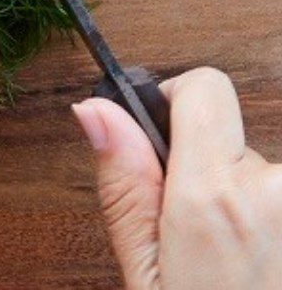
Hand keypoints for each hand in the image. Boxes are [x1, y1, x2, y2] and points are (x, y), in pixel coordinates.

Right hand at [73, 67, 281, 288]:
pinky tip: (264, 265)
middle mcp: (276, 194)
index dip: (174, 100)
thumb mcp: (145, 273)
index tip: (165, 137)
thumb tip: (95, 110)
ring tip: (240, 263)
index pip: (204, 87)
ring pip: (265, 178)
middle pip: (233, 138)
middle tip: (202, 236)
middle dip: (211, 172)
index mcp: (214, 197)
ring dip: (250, 206)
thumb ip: (123, 182)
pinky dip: (273, 222)